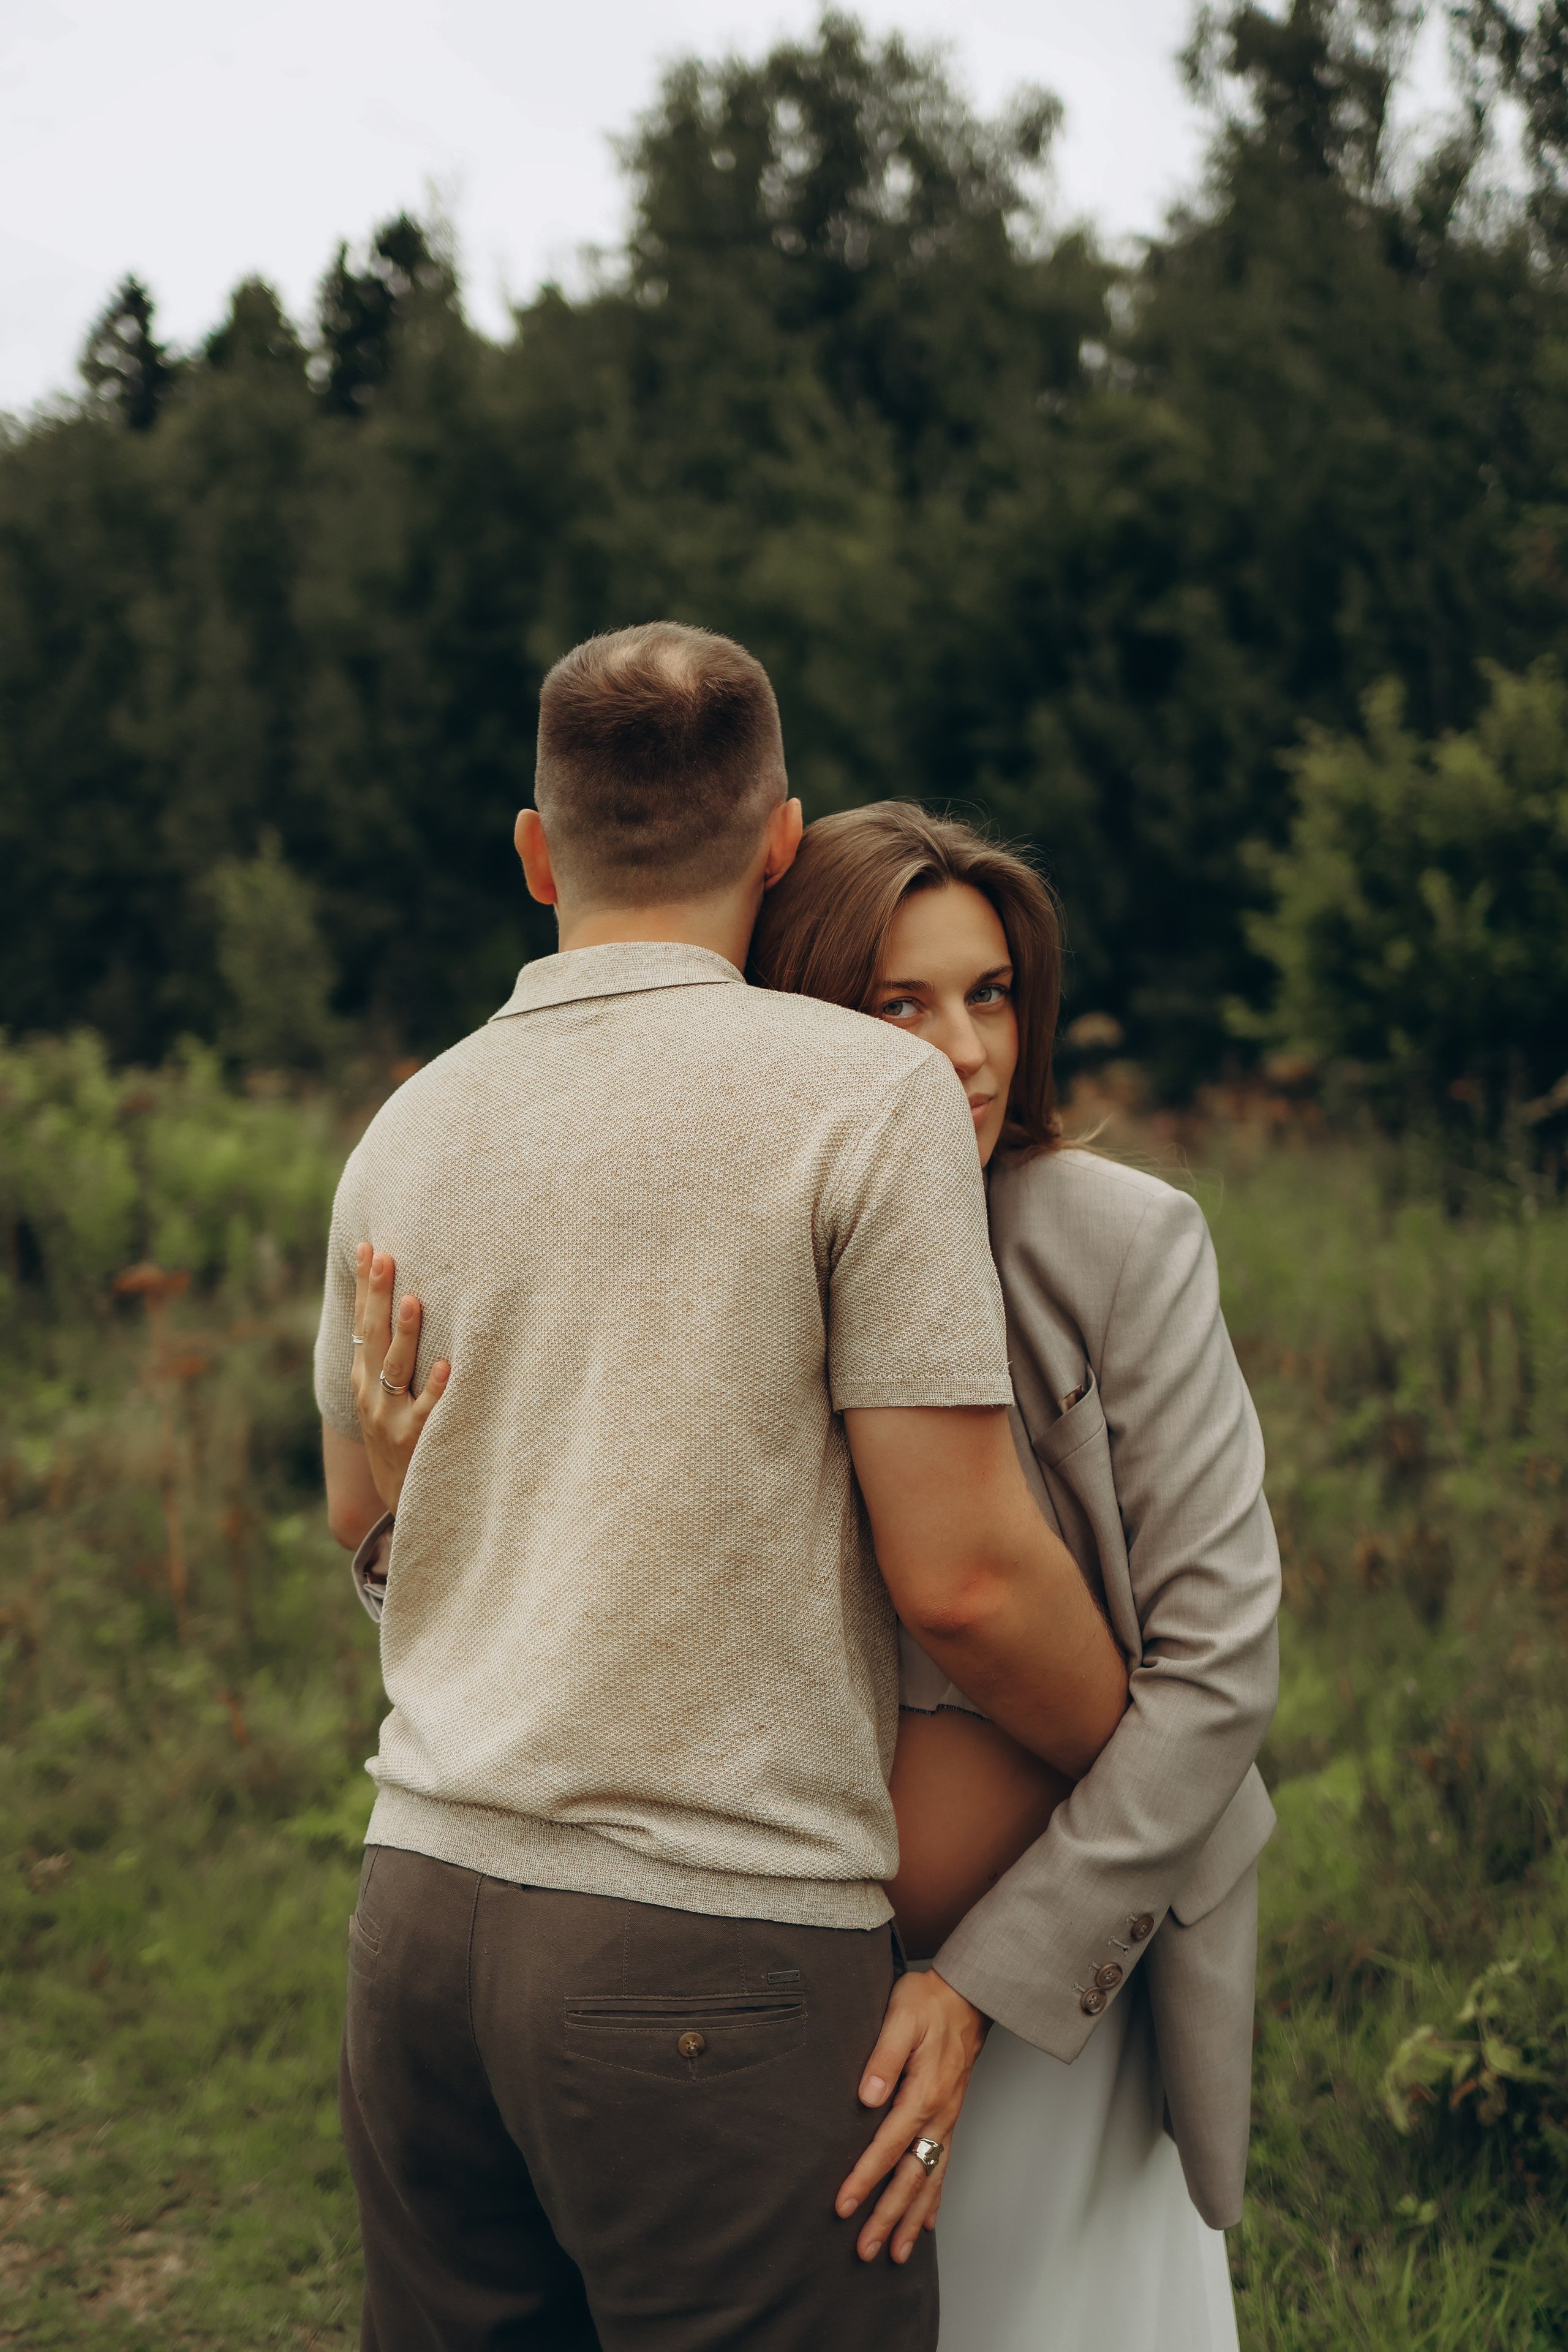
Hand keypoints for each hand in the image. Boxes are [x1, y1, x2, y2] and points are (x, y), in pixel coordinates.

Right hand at [350, 1244, 450, 1513]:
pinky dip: (434, 1389)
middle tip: (386, 1257)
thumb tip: (401, 1303)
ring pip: (396, 1369)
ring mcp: (390, 1419)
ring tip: (415, 1300)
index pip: (362, 1324)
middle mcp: (372, 1395)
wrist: (401, 1500)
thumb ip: (389, 1358)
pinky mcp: (414, 1442)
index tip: (369, 1247)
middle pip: (374, 1337)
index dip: (364, 1287)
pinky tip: (446, 1366)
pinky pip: (426, 1412)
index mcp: (363, 1379)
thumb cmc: (400, 1438)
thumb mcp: (384, 1398)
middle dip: (378, 1296)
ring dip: (406, 1334)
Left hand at [835, 1969, 987, 2263]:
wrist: (968, 1995)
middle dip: (888, 2217)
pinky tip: (928, 2222)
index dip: (864, 2178)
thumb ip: (883, 2058)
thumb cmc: (930, 2002)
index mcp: (924, 2094)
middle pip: (912, 2178)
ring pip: (930, 2181)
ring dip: (912, 2219)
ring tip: (896, 2253)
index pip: (888, 2147)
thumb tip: (865, 2097)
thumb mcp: (901, 2017)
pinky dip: (934, 2199)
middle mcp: (939, 2116)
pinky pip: (943, 2167)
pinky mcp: (949, 2118)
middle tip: (865, 2250)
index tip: (843, 2206)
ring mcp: (947, 2120)